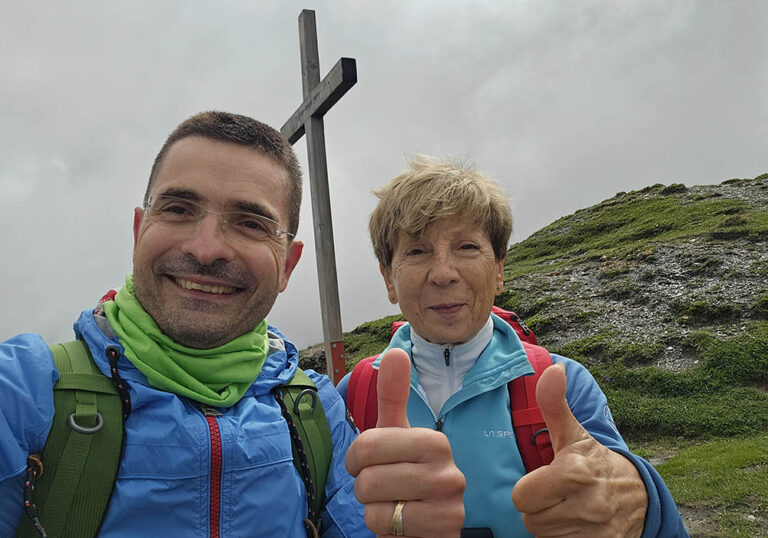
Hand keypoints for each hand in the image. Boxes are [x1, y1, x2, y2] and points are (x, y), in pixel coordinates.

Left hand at [345, 348, 465, 536]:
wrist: (427, 528)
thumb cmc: (405, 479)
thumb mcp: (396, 437)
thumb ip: (393, 396)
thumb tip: (398, 351)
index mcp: (434, 441)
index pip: (366, 446)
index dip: (355, 461)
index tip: (370, 466)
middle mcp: (449, 470)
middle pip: (367, 478)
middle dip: (364, 489)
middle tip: (384, 490)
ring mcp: (450, 504)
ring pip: (374, 506)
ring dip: (374, 511)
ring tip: (394, 505)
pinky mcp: (446, 530)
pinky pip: (386, 528)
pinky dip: (385, 530)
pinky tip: (404, 523)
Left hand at [511, 364, 647, 536]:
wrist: (641, 496)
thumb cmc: (595, 462)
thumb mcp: (574, 434)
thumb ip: (554, 404)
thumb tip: (553, 369)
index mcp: (575, 472)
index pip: (520, 496)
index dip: (529, 489)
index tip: (546, 479)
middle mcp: (588, 504)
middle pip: (531, 520)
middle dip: (539, 508)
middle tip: (556, 495)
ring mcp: (597, 531)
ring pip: (545, 536)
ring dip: (552, 524)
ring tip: (568, 508)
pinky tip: (576, 525)